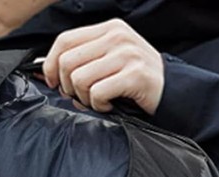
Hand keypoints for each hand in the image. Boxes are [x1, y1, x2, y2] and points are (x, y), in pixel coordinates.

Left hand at [42, 19, 164, 114]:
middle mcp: (117, 36)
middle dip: (68, 86)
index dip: (51, 65)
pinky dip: (98, 106)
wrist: (170, 91)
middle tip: (81, 96)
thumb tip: (47, 74)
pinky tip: (109, 105)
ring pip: (79, 79)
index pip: (64, 40)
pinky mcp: (134, 74)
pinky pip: (97, 93)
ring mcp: (127, 54)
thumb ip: (82, 60)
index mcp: (108, 29)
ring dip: (83, 98)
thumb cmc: (131, 80)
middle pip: (67, 62)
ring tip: (98, 100)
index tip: (55, 82)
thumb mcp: (107, 60)